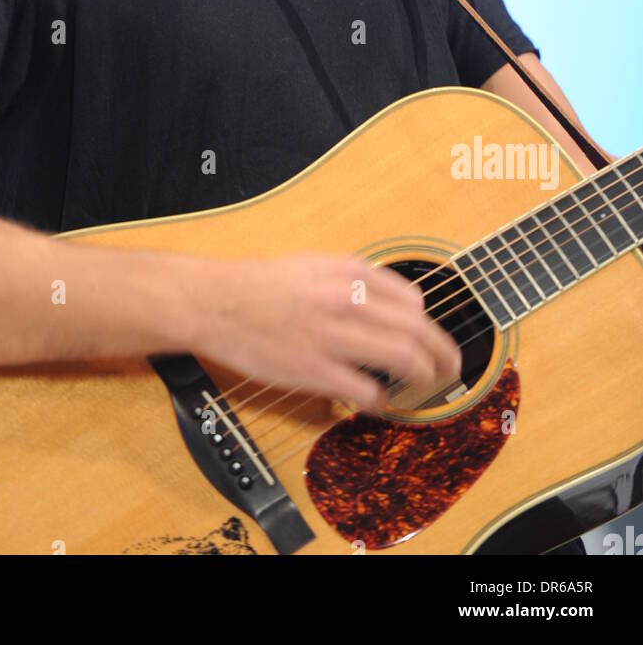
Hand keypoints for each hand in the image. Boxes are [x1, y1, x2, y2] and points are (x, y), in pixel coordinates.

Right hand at [191, 252, 461, 410]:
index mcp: (348, 272)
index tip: (431, 339)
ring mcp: (332, 336)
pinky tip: (378, 401)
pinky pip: (367, 391)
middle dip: (443, 354)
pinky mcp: (314, 371)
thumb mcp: (315, 263)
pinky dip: (382, 401)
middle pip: (418, 331)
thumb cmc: (261, 283)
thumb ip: (357, 277)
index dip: (429, 325)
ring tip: (423, 388)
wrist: (215, 302)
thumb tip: (401, 302)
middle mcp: (347, 299)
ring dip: (422, 378)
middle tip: (450, 370)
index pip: (413, 300)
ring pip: (403, 359)